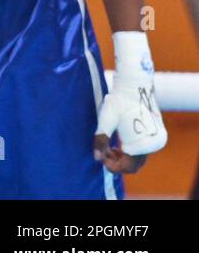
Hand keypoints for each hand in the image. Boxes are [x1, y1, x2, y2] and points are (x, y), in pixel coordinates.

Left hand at [94, 31, 166, 173]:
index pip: (128, 166)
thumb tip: (96, 158)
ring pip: (138, 158)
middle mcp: (153, 144)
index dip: (113, 166)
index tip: (101, 158)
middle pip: (134, 165)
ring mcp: (156, 140)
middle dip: (117, 163)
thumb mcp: (106, 120)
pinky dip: (129, 152)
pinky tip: (117, 145)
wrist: (133, 87)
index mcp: (143, 144)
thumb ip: (101, 139)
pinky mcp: (154, 135)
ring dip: (123, 158)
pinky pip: (142, 151)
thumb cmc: (118, 102)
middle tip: (103, 154)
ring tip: (108, 148)